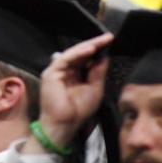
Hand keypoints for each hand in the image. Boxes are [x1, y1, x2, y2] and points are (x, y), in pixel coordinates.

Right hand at [24, 32, 113, 153]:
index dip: (98, 49)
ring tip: (101, 41)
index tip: (110, 42)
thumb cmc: (79, 111)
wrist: (66, 124)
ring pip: (73, 53)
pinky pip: (66, 59)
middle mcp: (65, 71)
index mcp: (75, 75)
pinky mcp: (51, 73)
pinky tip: (90, 49)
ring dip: (88, 46)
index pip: (87, 58)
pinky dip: (78, 53)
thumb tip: (104, 56)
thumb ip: (98, 72)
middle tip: (108, 37)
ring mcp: (57, 71)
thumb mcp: (95, 88)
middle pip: (80, 53)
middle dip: (95, 44)